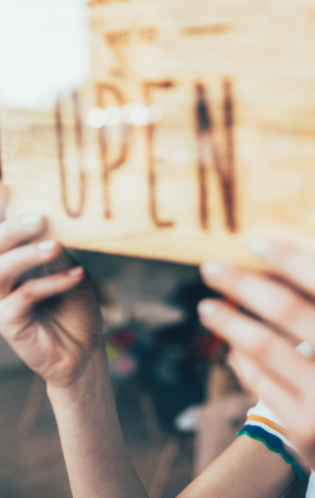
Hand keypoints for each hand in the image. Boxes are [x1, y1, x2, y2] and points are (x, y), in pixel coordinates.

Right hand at [0, 208, 102, 388]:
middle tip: (40, 219)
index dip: (5, 213)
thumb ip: (57, 253)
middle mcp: (3, 279)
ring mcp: (2, 301)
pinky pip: (23, 296)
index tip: (8, 185)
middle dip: (13, 229)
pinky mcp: (9, 322)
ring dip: (28, 255)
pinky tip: (76, 276)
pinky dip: (51, 283)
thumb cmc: (77, 309)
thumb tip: (51, 224)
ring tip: (56, 246)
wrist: (85, 350)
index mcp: (17, 263)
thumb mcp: (73, 273)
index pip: (5, 236)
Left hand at [197, 241, 314, 490]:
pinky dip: (239, 357)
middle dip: (241, 282)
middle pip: (288, 307)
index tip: (253, 244)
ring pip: (263, 345)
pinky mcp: (308, 428)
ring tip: (206, 306)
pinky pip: (258, 379)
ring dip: (228, 320)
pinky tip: (230, 345)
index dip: (288, 257)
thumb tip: (271, 265)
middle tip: (210, 267)